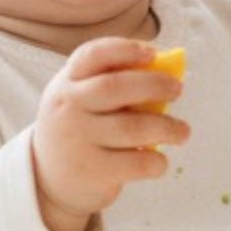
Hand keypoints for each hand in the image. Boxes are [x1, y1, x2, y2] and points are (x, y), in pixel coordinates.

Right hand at [31, 37, 190, 230]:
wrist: (48, 180)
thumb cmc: (79, 128)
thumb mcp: (81, 99)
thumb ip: (112, 82)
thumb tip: (165, 70)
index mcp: (67, 82)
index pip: (92, 55)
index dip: (125, 49)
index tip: (152, 53)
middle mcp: (69, 107)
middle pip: (115, 87)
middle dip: (154, 85)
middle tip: (177, 89)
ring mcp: (78, 140)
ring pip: (133, 128)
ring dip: (167, 128)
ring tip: (182, 131)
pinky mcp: (93, 172)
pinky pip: (136, 163)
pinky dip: (156, 161)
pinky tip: (160, 161)